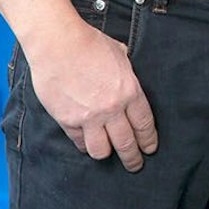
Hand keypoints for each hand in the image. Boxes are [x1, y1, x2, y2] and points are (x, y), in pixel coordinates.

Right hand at [26, 21, 158, 170]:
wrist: (58, 44)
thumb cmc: (89, 43)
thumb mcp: (120, 54)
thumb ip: (127, 72)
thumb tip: (128, 78)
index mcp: (130, 91)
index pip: (144, 125)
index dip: (148, 140)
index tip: (149, 149)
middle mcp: (111, 109)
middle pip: (126, 144)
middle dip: (133, 158)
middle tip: (135, 165)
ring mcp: (88, 117)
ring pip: (101, 151)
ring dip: (106, 153)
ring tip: (108, 153)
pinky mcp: (67, 120)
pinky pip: (79, 142)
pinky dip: (83, 145)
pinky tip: (86, 143)